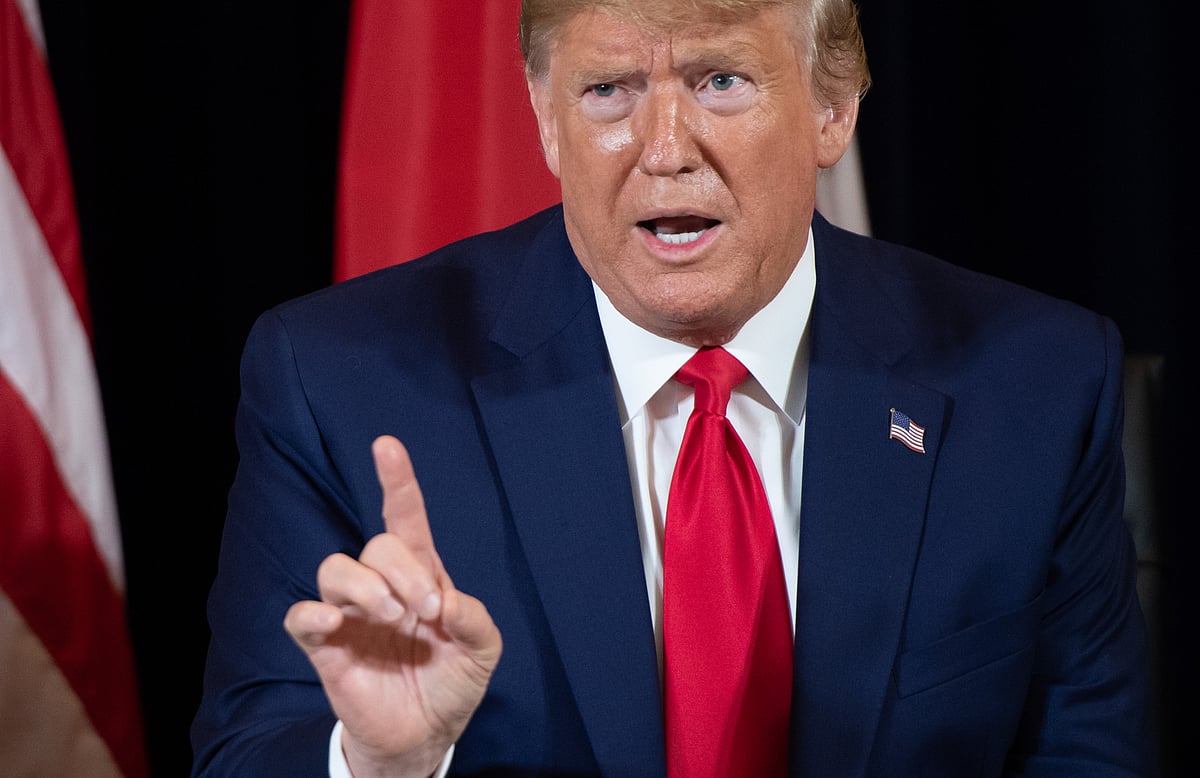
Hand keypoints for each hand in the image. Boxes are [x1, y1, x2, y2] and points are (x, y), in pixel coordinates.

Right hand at [284, 435, 501, 777]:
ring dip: (366, 587)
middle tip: (426, 609)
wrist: (426, 735)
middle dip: (404, 571)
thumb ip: (475, 619)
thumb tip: (445, 601)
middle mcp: (382, 586)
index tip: (386, 446)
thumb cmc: (452, 681)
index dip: (396, 482)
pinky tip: (337, 624)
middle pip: (377, 546)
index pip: (404, 519)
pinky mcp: (326, 647)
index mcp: (421, 576)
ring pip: (335, 568)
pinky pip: (302, 615)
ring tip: (392, 618)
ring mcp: (351, 614)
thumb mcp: (484, 649)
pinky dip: (313, 613)